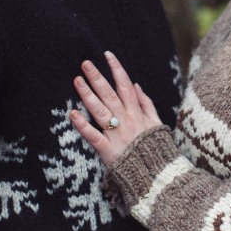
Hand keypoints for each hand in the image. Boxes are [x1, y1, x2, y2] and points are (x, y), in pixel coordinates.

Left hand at [69, 51, 164, 165]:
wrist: (158, 174)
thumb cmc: (156, 149)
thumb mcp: (157, 123)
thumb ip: (147, 104)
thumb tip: (137, 85)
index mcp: (137, 113)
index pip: (126, 85)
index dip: (117, 69)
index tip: (107, 55)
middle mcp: (127, 120)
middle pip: (110, 94)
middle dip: (97, 77)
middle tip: (85, 63)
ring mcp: (117, 135)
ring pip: (100, 111)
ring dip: (88, 95)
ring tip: (77, 80)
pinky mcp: (108, 151)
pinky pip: (94, 136)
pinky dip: (82, 126)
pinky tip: (72, 114)